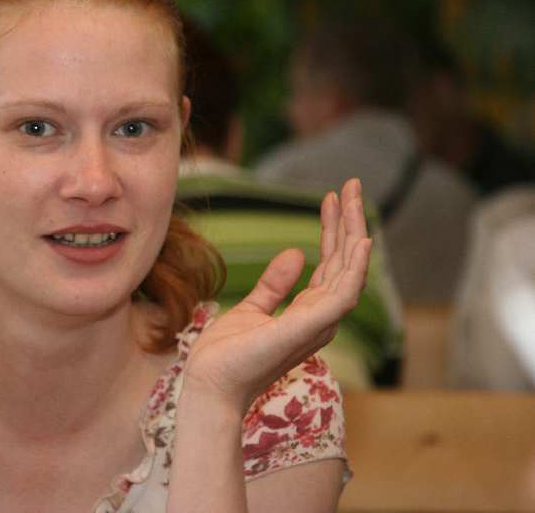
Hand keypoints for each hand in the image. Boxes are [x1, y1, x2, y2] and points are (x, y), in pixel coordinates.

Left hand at [184, 178, 371, 412]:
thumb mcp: (251, 308)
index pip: (330, 264)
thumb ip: (275, 284)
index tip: (330, 197)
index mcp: (308, 312)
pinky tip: (361, 240)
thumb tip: (296, 254)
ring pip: (349, 270)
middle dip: (349, 222)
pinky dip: (356, 267)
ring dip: (354, 232)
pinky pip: (343, 294)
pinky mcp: (308, 327)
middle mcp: (320, 317)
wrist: (210, 384)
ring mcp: (317, 323)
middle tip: (352, 185)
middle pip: (344, 262)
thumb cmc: (228, 356)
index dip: (333, 230)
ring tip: (353, 197)